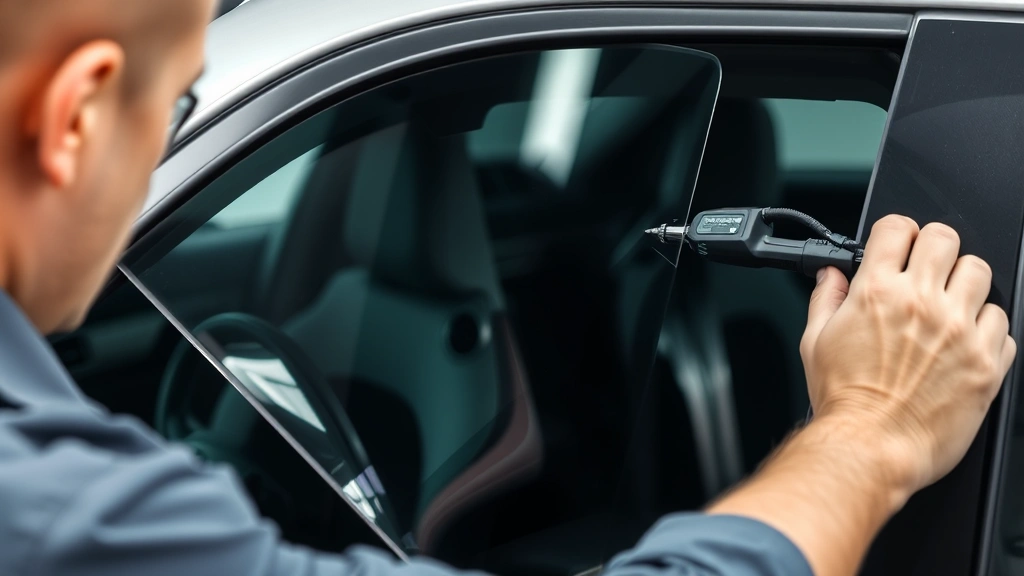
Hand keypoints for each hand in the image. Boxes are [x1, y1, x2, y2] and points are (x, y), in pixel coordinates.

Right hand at [801, 215, 1015, 497]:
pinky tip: (963, 344)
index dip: (896, 233)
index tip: (897, 247)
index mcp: (877, 292)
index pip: (898, 228)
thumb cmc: (843, 401)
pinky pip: (1003, 324)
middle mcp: (922, 304)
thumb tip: (831, 275)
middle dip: (933, 248)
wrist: (871, 447)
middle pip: (946, 237)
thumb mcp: (814, 342)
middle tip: (926, 271)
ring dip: (963, 284)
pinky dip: (986, 328)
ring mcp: (960, 331)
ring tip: (948, 307)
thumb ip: (826, 300)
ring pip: (980, 273)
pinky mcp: (986, 363)